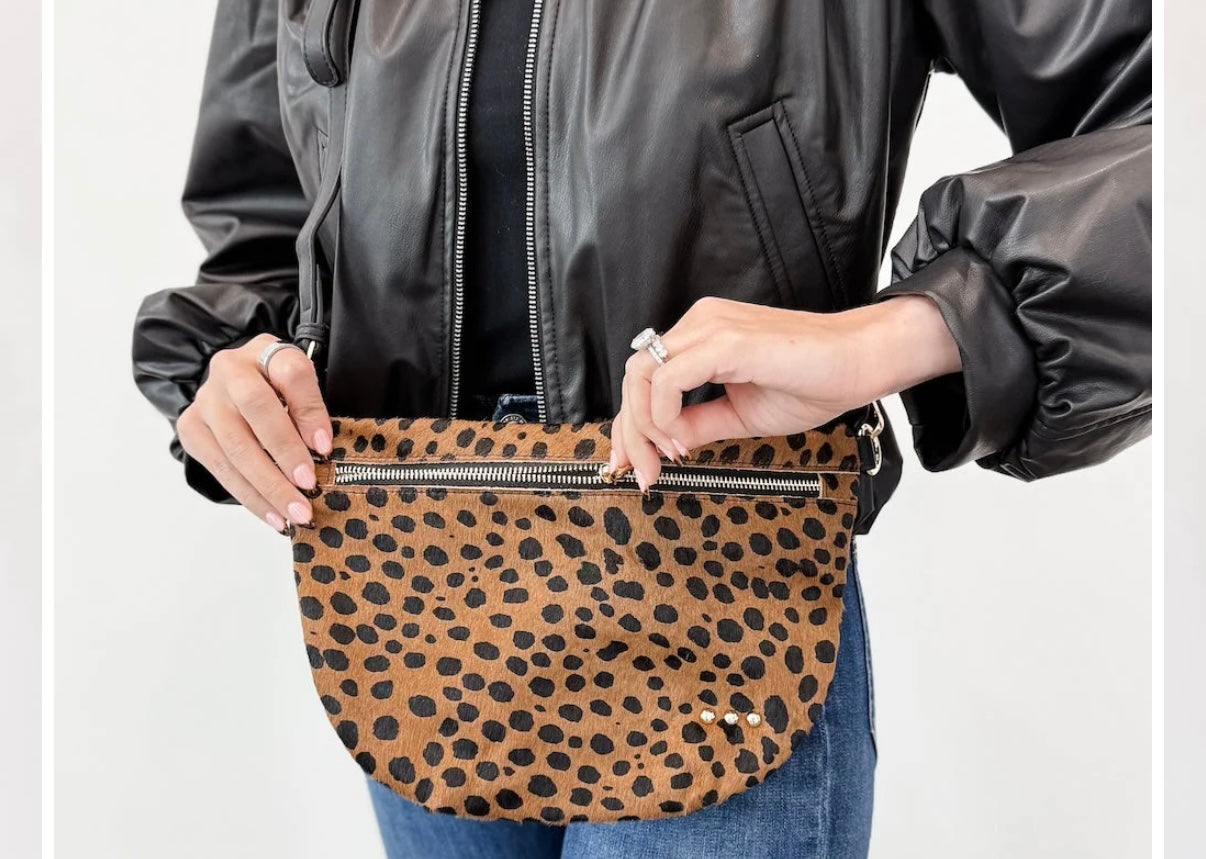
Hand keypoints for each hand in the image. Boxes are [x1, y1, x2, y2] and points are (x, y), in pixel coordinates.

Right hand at [176, 333, 333, 532]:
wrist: (234, 388)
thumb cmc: (277, 392)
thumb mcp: (301, 390)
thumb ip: (310, 410)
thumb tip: (318, 449)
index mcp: (266, 352)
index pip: (292, 373)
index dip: (310, 410)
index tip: (325, 447)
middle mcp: (230, 370)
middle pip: (257, 408)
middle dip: (285, 453)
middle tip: (308, 488)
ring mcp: (206, 399)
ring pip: (236, 446)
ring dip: (268, 487)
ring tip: (294, 514)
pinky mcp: (191, 428)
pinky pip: (221, 468)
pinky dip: (250, 497)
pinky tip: (272, 515)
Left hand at [609, 295, 960, 488]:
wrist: (859, 364)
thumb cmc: (814, 381)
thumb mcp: (740, 414)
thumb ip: (699, 424)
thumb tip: (666, 443)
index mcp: (703, 336)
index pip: (646, 377)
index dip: (631, 424)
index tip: (634, 463)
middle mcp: (700, 324)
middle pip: (634, 375)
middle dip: (630, 431)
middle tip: (642, 470)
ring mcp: (709, 328)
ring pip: (642, 374)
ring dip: (644, 426)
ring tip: (667, 457)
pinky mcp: (723, 341)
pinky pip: (668, 379)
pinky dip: (664, 415)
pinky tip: (682, 439)